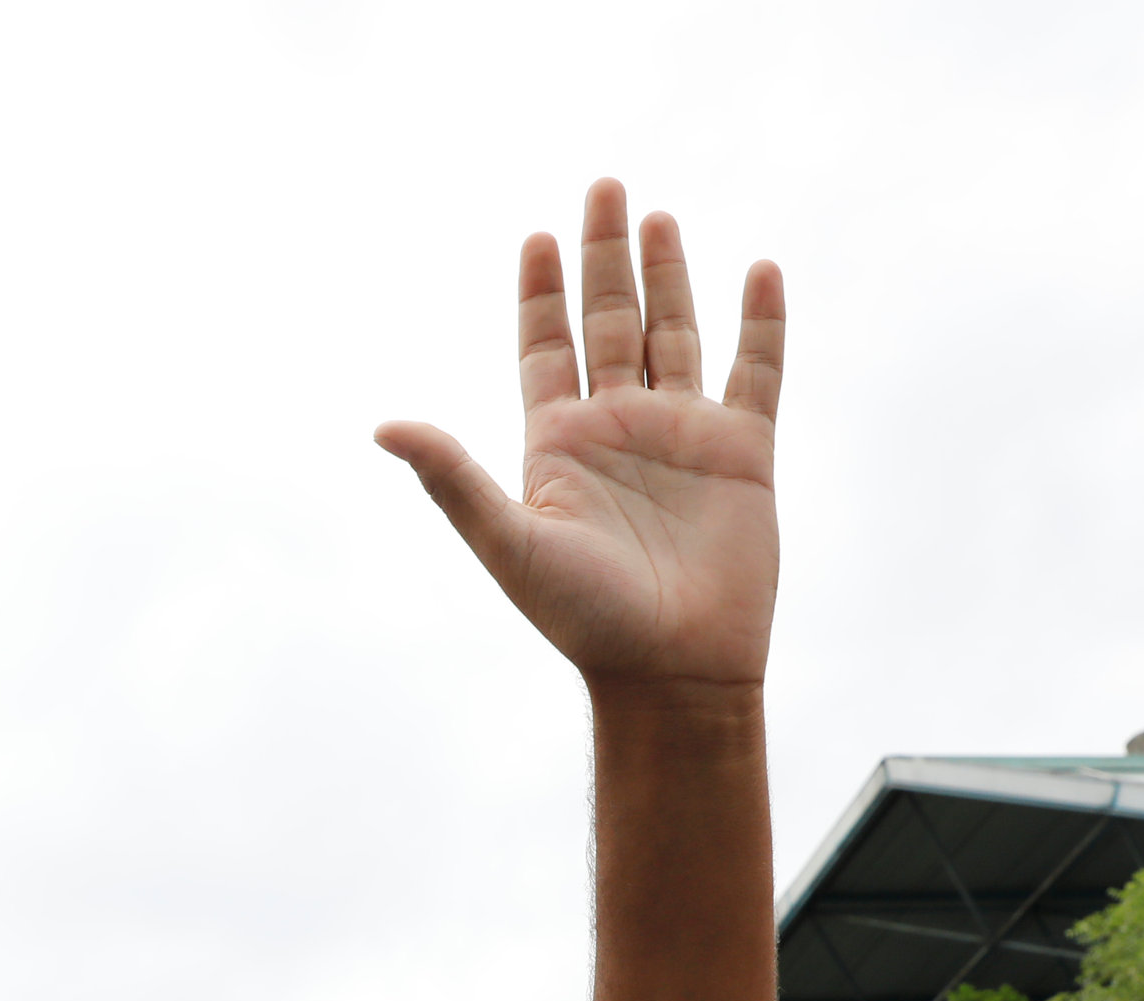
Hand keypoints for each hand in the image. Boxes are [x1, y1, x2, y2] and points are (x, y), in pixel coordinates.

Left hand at [379, 181, 781, 693]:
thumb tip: (383, 426)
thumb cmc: (585, 620)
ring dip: (668, 276)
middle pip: (608, 321)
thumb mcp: (507, 542)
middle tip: (603, 186)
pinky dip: (760, 321)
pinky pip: (755, 371)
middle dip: (603, 257)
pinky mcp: (743, 452)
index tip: (536, 237)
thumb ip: (450, 478)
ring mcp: (682, 436)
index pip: (546, 348)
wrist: (673, 671)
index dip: (540, 294)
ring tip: (658, 217)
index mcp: (559, 446)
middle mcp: (618, 430)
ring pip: (674, 334)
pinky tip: (760, 270)